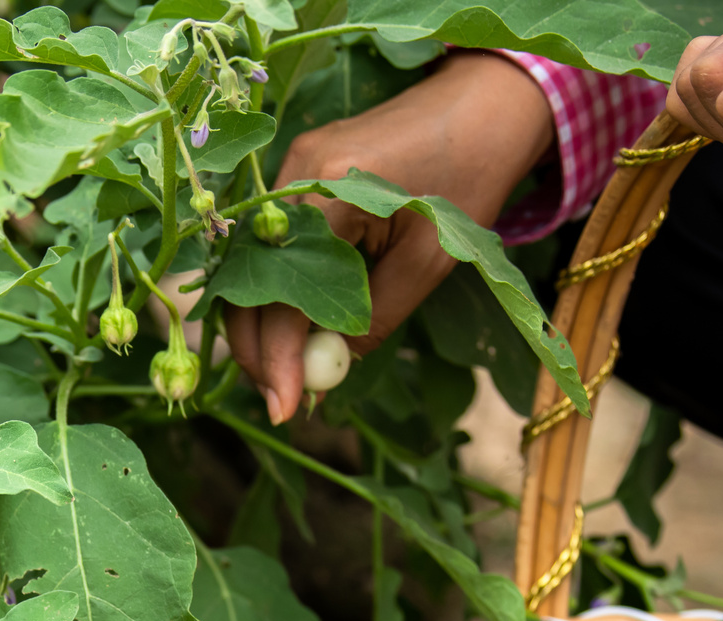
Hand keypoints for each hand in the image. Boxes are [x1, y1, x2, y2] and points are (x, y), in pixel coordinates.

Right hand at [226, 51, 554, 422]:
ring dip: (261, 327)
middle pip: (247, 284)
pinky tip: (294, 331)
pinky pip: (269, 247)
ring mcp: (286, 172)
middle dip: (259, 352)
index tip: (286, 411)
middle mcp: (291, 177)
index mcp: (326, 193)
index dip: (277, 361)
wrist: (475, 107)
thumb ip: (373, 321)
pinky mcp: (295, 177)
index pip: (278, 296)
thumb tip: (327, 374)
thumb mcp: (427, 264)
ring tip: (287, 377)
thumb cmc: (465, 179)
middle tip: (282, 403)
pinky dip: (275, 294)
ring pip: (250, 268)